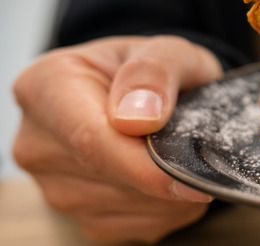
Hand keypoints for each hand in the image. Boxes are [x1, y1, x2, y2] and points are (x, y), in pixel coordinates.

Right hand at [13, 35, 223, 242]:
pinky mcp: (80, 217)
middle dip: (167, 171)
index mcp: (45, 86)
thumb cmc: (155, 71)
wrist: (149, 95)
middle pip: (110, 177)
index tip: (193, 175)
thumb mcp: (167, 49)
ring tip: (183, 154)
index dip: (145, 164)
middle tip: (204, 148)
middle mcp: (37, 142)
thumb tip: (140, 117)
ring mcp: (53, 186)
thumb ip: (154, 71)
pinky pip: (138, 226)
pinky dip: (170, 209)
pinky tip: (173, 178)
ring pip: (128, 206)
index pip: (90, 139)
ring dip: (172, 192)